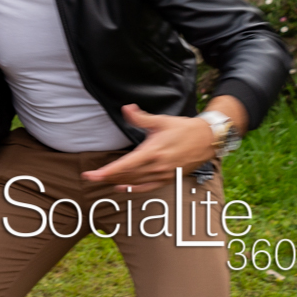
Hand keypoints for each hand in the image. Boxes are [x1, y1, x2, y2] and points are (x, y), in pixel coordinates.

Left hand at [81, 104, 215, 192]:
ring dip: (117, 181)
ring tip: (101, 180)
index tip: (92, 175)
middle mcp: (157, 166)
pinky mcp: (168, 179)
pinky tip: (122, 187)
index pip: (125, 165)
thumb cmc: (183, 128)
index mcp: (153, 151)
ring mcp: (163, 174)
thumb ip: (140, 118)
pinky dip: (133, 188)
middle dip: (106, 177)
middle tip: (89, 177)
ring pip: (135, 181)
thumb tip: (126, 108)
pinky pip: (148, 187)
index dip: (107, 171)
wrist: (207, 140)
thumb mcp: (160, 121)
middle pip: (126, 175)